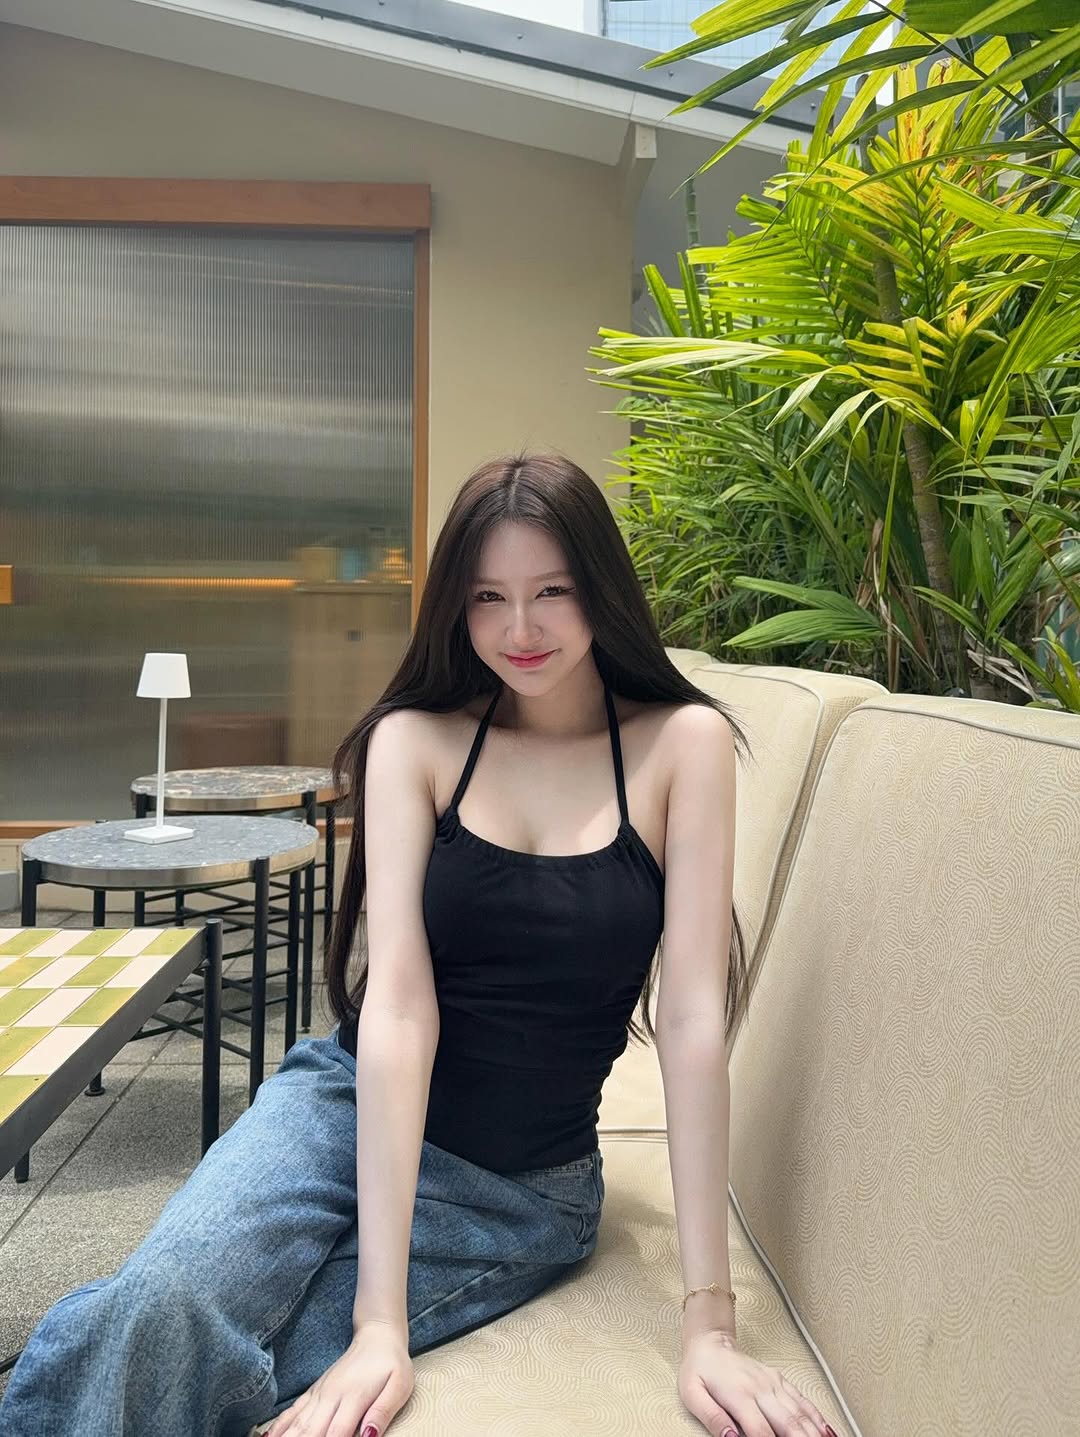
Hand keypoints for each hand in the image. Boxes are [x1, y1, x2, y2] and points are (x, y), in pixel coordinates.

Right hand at [264, 1319, 413, 1436]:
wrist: (377, 1335)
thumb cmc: (392, 1363)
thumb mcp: (399, 1386)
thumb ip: (383, 1411)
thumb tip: (369, 1436)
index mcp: (354, 1397)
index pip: (336, 1434)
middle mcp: (331, 1396)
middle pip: (310, 1431)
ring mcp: (320, 1393)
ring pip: (297, 1423)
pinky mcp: (314, 1391)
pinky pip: (293, 1410)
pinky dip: (280, 1425)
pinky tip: (269, 1436)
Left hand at [678, 1330, 838, 1436]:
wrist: (709, 1343)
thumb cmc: (699, 1371)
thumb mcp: (692, 1395)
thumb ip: (712, 1418)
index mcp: (738, 1395)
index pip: (760, 1431)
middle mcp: (760, 1388)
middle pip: (788, 1424)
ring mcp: (773, 1383)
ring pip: (799, 1413)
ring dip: (814, 1433)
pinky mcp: (779, 1381)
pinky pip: (802, 1400)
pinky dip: (817, 1417)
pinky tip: (828, 1431)